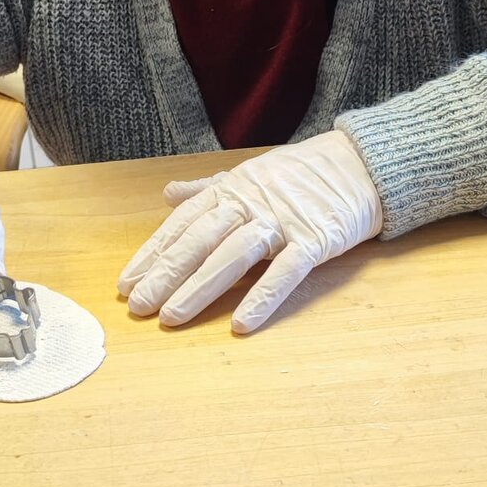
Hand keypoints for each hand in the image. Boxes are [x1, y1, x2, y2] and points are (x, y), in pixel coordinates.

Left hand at [116, 130, 381, 334]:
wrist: (360, 163)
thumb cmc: (300, 176)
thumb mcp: (249, 174)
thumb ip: (207, 189)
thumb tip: (167, 195)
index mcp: (230, 189)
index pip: (182, 224)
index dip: (153, 254)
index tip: (126, 283)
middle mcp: (249, 204)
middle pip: (199, 240)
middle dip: (166, 274)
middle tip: (137, 306)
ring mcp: (282, 222)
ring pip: (233, 255)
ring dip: (199, 287)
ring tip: (172, 317)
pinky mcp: (316, 239)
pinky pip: (286, 271)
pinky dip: (262, 296)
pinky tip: (240, 323)